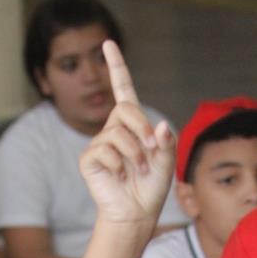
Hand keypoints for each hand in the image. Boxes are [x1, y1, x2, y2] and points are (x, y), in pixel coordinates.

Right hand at [79, 41, 175, 227]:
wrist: (137, 213)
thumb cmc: (151, 188)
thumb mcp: (166, 161)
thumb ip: (166, 142)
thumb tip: (160, 126)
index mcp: (132, 125)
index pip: (123, 89)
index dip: (116, 67)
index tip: (109, 44)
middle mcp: (114, 129)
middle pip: (125, 109)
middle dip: (142, 127)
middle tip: (151, 149)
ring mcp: (100, 144)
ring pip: (117, 133)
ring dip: (135, 153)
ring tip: (138, 171)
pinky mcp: (89, 159)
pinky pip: (104, 151)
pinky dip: (119, 165)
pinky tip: (121, 177)